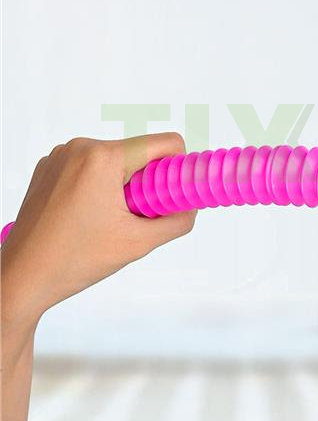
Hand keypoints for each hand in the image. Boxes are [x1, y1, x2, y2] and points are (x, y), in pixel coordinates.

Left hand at [1, 133, 196, 327]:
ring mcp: (61, 155)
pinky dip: (101, 184)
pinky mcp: (49, 167)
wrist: (22, 278)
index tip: (172, 193)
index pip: (164, 143)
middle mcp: (81, 147)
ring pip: (115, 159)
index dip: (178, 166)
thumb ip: (176, 221)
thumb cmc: (75, 260)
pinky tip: (90, 213)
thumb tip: (191, 208)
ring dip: (124, 183)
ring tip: (109, 218)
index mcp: (103, 158)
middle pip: (139, 152)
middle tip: (139, 214)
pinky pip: (91, 165)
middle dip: (148, 180)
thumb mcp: (138, 243)